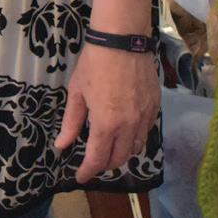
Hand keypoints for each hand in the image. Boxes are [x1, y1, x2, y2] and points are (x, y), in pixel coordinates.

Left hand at [53, 43, 159, 182]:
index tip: (80, 177)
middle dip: (104, 165)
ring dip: (122, 154)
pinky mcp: (155, 107)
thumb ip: (71, 122)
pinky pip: (147, 132)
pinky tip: (127, 133)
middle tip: (93, 163)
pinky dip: (136, 139)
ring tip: (110, 151)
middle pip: (119, 158)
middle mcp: (129, 126)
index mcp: (106, 124)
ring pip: (136, 148)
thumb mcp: (77, 91)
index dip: (87, 171)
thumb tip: (61, 145)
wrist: (122, 39)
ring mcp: (145, 117)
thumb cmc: (94, 63)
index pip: (97, 159)